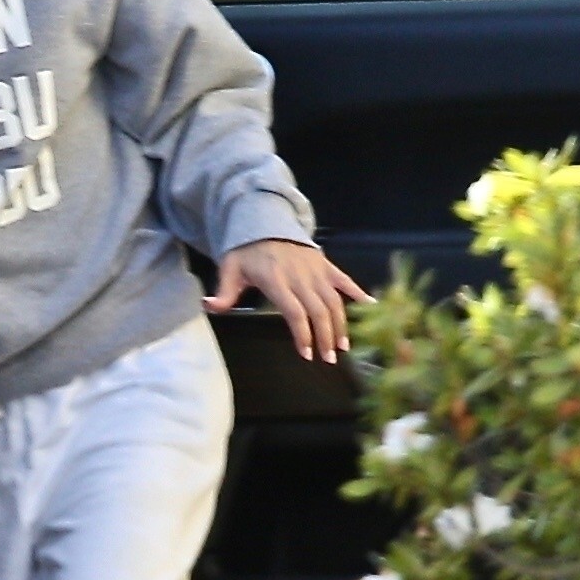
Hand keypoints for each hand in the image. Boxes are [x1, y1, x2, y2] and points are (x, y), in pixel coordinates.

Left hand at [208, 239, 369, 365]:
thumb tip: (208, 306)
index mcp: (277, 280)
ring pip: (334, 300)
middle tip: (329, 358)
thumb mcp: (230, 270)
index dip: (303, 334)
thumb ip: (223, 292)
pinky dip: (358, 292)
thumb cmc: (246, 251)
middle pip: (318, 310)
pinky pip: (344, 280)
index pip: (295, 312)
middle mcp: (300, 276)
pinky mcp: (325, 264)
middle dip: (326, 337)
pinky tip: (371, 306)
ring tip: (344, 345)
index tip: (307, 353)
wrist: (264, 221)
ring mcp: (315, 270)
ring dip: (341, 324)